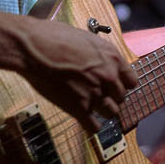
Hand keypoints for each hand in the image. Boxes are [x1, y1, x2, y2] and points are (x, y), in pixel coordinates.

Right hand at [15, 16, 137, 134]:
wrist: (32, 47)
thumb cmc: (53, 37)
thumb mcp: (85, 37)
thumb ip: (98, 54)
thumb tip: (100, 60)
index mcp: (112, 57)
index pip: (132, 81)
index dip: (122, 84)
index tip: (115, 86)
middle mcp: (108, 77)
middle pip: (121, 98)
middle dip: (111, 97)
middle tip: (99, 95)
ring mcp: (94, 94)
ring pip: (112, 113)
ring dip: (103, 111)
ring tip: (93, 108)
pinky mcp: (78, 108)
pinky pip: (94, 127)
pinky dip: (91, 126)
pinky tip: (86, 121)